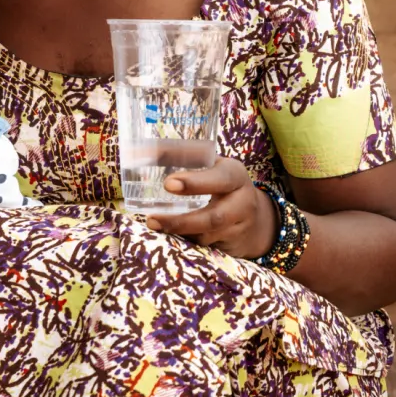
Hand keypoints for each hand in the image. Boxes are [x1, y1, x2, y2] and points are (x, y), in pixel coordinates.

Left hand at [144, 156, 275, 260]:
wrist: (254, 215)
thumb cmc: (220, 182)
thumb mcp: (210, 165)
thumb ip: (180, 156)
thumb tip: (141, 151)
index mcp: (235, 175)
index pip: (220, 178)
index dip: (195, 182)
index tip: (168, 184)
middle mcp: (242, 201)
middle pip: (215, 216)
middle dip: (182, 220)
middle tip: (153, 218)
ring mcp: (239, 226)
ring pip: (208, 234)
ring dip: (179, 232)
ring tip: (154, 224)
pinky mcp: (232, 243)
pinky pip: (207, 245)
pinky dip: (186, 240)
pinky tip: (168, 235)